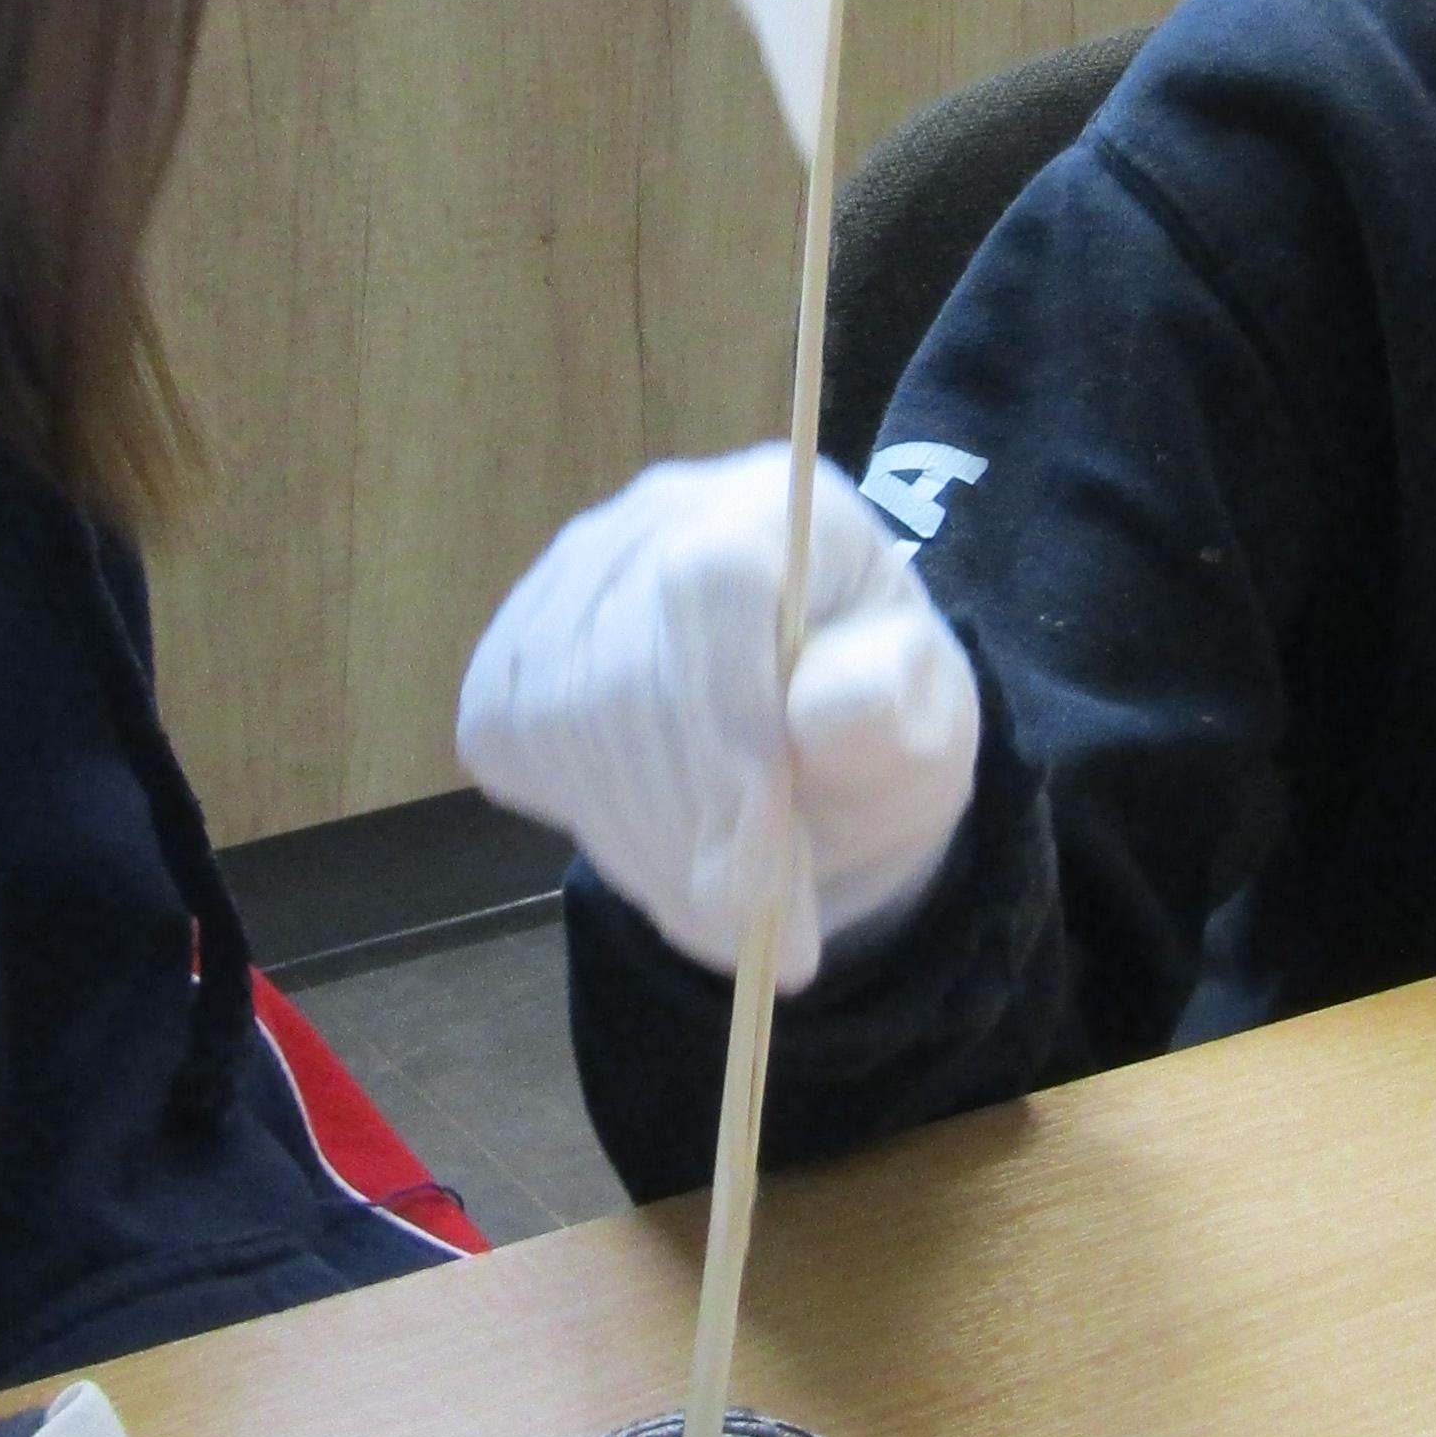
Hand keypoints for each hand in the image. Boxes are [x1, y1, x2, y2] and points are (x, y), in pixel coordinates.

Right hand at [456, 447, 978, 987]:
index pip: (708, 588)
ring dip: (638, 836)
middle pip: (623, 663)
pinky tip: (658, 835)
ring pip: (559, 713)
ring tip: (718, 901)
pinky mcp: (514, 642)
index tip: (758, 869)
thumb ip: (890, 713)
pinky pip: (509, 736)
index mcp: (775, 505)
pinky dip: (579, 811)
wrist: (815, 741)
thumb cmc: (879, 720)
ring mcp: (571, 574)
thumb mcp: (926, 729)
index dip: (722, 729)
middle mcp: (657, 512)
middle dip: (684, 819)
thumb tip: (822, 708)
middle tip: (747, 931)